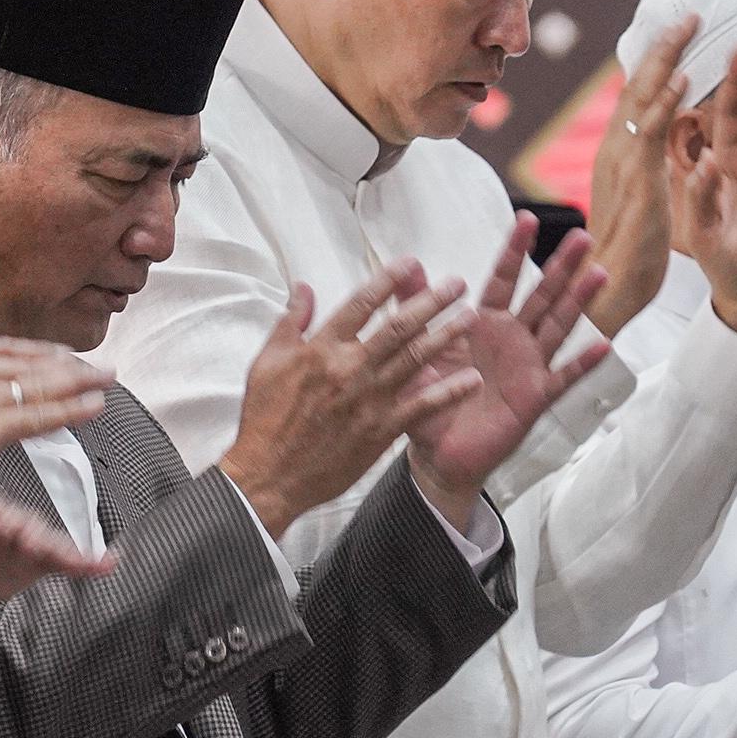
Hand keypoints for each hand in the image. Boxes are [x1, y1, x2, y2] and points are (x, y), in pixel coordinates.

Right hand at [0, 338, 109, 512]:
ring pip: (40, 383)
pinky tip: (93, 408)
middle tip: (96, 366)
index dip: (34, 353)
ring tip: (107, 381)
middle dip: (65, 362)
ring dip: (79, 382)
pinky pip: (38, 414)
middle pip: (26, 358)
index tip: (57, 356)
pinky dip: (70, 410)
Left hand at [0, 481, 115, 645]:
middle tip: (39, 546)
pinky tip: (106, 565)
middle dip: (31, 534)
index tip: (2, 526)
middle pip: (19, 520)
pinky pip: (58, 559)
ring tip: (93, 562)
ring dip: (66, 550)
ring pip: (45, 540)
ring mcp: (18, 534)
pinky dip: (82, 563)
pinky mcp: (31, 558)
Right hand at [217, 261, 477, 539]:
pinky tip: (472, 379)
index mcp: (321, 348)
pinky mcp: (381, 430)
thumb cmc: (264, 418)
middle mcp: (350, 368)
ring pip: (416, 360)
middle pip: (398, 327)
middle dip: (431, 301)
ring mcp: (369, 399)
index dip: (388, 280)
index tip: (410, 263)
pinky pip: (422, 406)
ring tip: (471, 317)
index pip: (361, 303)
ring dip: (446, 336)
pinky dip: (449, 392)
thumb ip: (290, 321)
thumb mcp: (266, 362)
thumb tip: (304, 287)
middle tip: (457, 284)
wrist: (269, 475)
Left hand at [403, 220, 610, 524]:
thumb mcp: (416, 351)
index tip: (528, 218)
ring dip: (578, 302)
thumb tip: (408, 265)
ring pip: (558, 327)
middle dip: (561, 266)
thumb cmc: (429, 400)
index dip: (514, 251)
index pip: (502, 280)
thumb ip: (414, 309)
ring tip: (600, 272)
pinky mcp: (536, 397)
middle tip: (584, 236)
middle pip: (540, 296)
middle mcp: (511, 339)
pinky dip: (582, 363)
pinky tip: (603, 344)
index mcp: (483, 324)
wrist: (438, 454)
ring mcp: (528, 366)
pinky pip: (563, 378)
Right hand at [581, 12, 700, 335]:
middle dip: (663, 45)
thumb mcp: (639, 203)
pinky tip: (685, 76)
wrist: (603, 292)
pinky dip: (666, 101)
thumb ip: (645, 172)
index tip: (679, 33)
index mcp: (618, 155)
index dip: (657, 62)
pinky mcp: (637, 181)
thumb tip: (657, 154)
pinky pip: (652, 132)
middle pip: (638, 83)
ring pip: (642, 96)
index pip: (637, 97)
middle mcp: (615, 150)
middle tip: (690, 12)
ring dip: (668, 57)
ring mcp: (623, 162)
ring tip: (690, 24)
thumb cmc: (624, 257)